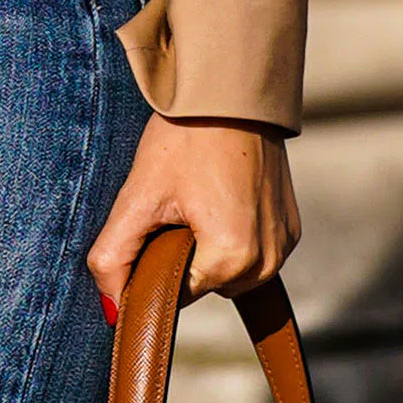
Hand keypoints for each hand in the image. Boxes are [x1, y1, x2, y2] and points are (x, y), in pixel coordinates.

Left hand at [85, 116, 300, 324]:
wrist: (232, 93)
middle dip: (182, 256)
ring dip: (207, 248)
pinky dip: (230, 235)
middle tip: (176, 204)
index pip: (175, 296)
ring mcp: (284, 245)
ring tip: (200, 198)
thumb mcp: (139, 196)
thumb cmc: (185, 138)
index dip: (153, 265)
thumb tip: (111, 309)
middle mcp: (267, 262)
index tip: (152, 223)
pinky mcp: (291, 229)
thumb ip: (114, 258)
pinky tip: (220, 197)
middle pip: (203, 285)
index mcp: (232, 259)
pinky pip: (250, 253)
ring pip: (227, 272)